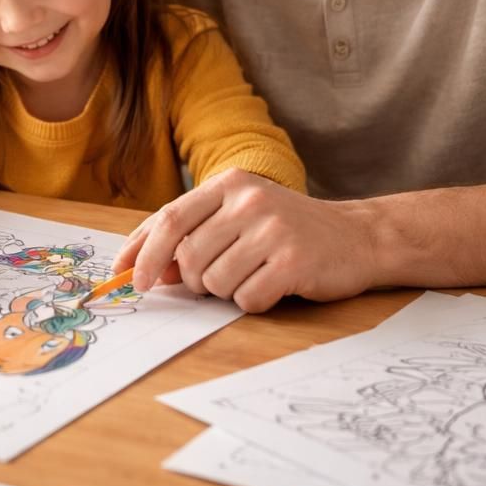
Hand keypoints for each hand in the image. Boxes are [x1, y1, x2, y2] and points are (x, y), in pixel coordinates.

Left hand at [113, 169, 378, 312]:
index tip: (126, 278)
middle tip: (218, 278)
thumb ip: (193, 237)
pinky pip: (247, 300)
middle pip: (188, 257)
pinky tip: (275, 285)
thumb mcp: (239, 220)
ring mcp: (273, 230)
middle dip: (193, 280)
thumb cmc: (289, 230)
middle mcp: (250, 201)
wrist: (358, 237)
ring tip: (254, 275)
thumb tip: (146, 271)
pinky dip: (254, 302)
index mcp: (230, 184)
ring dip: (226, 291)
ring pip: (214, 282)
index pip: (170, 219)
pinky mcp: (293, 261)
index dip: (142, 252)